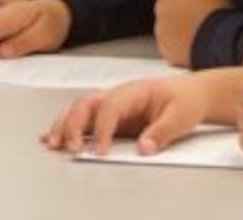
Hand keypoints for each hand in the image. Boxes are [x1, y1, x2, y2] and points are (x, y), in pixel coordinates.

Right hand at [42, 75, 212, 155]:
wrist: (191, 94)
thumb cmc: (185, 100)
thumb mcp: (182, 116)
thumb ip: (163, 132)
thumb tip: (144, 148)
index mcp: (134, 91)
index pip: (110, 107)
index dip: (102, 129)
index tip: (100, 152)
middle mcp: (117, 95)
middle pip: (86, 104)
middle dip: (74, 125)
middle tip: (72, 148)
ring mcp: (111, 105)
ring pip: (79, 110)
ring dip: (64, 125)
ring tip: (53, 143)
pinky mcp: (109, 117)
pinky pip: (83, 119)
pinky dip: (65, 127)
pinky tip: (51, 137)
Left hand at [141, 0, 232, 66]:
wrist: (222, 43)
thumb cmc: (218, 10)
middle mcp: (161, 9)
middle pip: (161, 5)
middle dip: (173, 7)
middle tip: (194, 12)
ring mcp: (161, 31)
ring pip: (165, 25)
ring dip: (176, 26)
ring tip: (198, 30)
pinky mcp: (165, 49)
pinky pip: (168, 43)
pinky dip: (177, 43)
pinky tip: (194, 43)